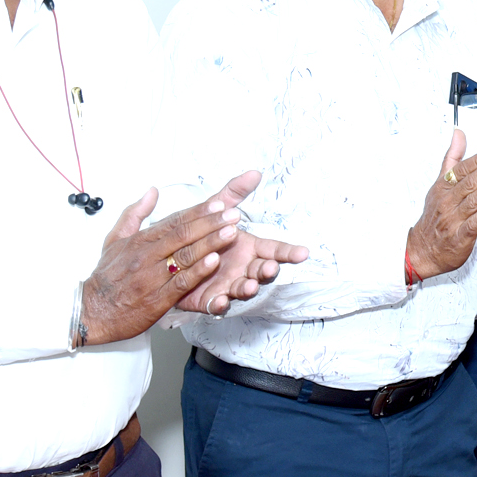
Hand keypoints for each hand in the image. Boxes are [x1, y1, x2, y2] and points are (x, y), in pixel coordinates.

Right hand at [80, 174, 261, 344]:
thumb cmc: (106, 277)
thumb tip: (151, 192)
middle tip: (233, 214)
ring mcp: (153, 277)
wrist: (91, 312)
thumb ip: (134, 214)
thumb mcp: (114, 241)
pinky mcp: (158, 298)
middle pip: (183, 235)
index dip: (198, 212)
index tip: (219, 204)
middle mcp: (147, 256)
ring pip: (185, 256)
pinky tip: (214, 261)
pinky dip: (198, 271)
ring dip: (210, 243)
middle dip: (211, 223)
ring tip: (231, 232)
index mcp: (140, 241)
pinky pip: (181, 282)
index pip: (174, 221)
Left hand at [175, 172, 310, 315]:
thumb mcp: (216, 209)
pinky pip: (216, 304)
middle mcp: (242, 268)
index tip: (303, 253)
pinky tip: (220, 301)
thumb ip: (234, 193)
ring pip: (242, 288)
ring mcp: (227, 285)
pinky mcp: (209, 299)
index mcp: (248, 248)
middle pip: (261, 271)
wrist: (173, 258)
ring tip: (249, 285)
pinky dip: (219, 304)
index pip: (274, 250)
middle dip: (267, 271)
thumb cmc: (202, 235)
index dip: (288, 252)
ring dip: (247, 288)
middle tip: (270, 268)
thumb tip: (254, 172)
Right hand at [407, 130, 476, 280]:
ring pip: (471, 201)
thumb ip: (452, 158)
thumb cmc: (436, 214)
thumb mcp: (440, 183)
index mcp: (444, 187)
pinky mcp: (459, 237)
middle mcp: (447, 201)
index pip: (461, 170)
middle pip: (468, 183)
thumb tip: (459, 133)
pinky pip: (470, 225)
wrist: (424, 249)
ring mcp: (453, 219)